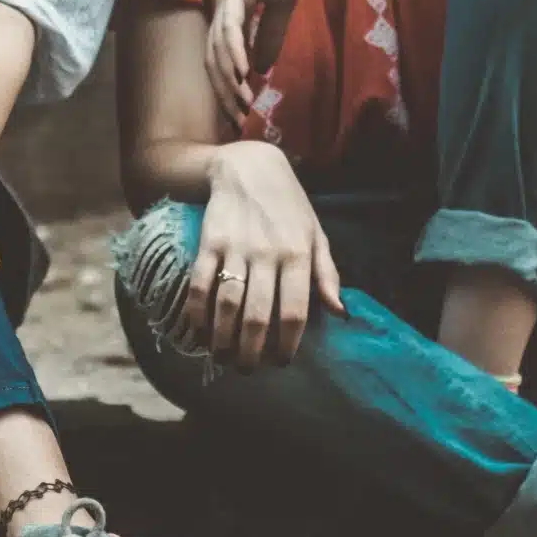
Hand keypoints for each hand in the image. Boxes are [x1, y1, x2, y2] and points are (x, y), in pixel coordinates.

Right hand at [182, 141, 343, 369]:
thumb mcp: (316, 235)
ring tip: (224, 358)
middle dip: (252, 351)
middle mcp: (267, 254)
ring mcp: (235, 248)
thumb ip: (327, 274)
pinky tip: (199, 332)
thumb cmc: (289, 207)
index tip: (282, 362)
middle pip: (258, 315)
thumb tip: (340, 313)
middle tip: (248, 369)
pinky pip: (199, 284)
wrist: (249, 167)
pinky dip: (197, 313)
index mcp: (298, 255)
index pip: (295, 311)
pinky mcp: (208, 243)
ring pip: (226, 304)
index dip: (288, 344)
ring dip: (222, 338)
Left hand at [208, 0, 314, 124]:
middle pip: (214, 59)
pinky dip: (235, 50)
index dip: (229, 87)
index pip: (222, 58)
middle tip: (239, 121)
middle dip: (225, 92)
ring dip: (229, 79)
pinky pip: (232, 24)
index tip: (242, 113)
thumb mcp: (279, 4)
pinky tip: (242, 73)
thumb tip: (259, 69)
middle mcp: (222, 8)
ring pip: (220, 47)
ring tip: (241, 104)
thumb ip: (268, 35)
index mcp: (231, 13)